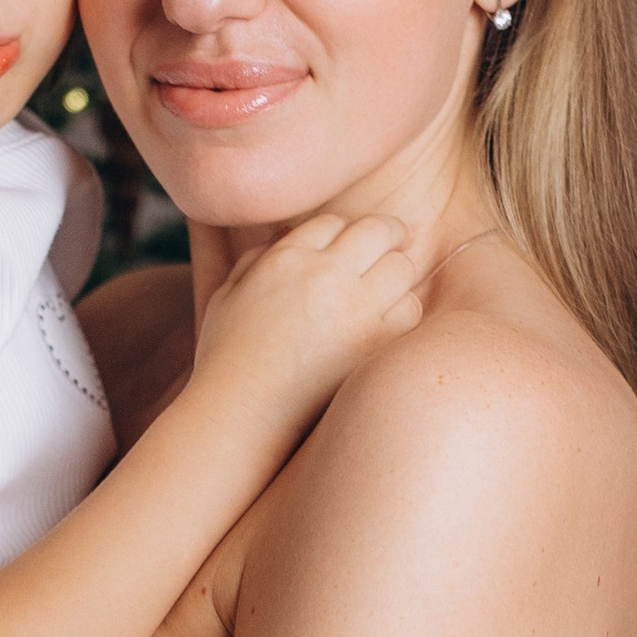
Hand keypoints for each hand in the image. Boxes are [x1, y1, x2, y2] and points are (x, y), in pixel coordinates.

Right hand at [187, 213, 422, 444]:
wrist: (242, 413)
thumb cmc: (226, 358)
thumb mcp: (226, 297)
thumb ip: (255, 260)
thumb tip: (284, 235)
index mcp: (286, 258)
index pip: (333, 223)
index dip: (343, 232)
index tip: (350, 243)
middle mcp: (324, 274)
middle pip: (378, 230)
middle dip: (388, 233)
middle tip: (394, 242)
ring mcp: (355, 308)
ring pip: (402, 266)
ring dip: (398, 271)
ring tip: (392, 285)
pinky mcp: (375, 342)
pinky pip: (410, 309)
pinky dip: (404, 310)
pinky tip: (390, 321)